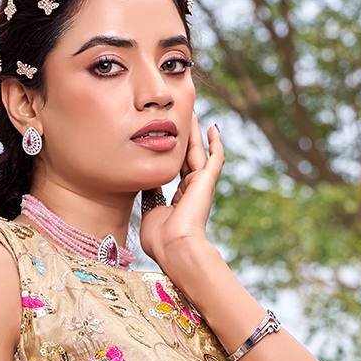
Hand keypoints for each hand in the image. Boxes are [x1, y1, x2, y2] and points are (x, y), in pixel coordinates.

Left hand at [139, 109, 223, 269]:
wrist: (174, 247)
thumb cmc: (160, 240)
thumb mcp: (150, 211)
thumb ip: (151, 193)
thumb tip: (145, 178)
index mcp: (178, 200)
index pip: (175, 171)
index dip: (171, 155)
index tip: (165, 141)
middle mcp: (191, 191)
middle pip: (187, 157)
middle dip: (184, 138)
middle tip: (181, 117)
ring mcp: (200, 186)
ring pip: (198, 152)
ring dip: (196, 133)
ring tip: (193, 113)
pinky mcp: (206, 182)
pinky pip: (214, 158)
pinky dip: (215, 143)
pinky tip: (212, 128)